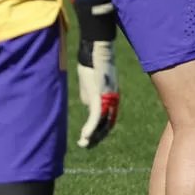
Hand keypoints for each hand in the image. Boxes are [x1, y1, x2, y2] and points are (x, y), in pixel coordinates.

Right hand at [76, 3, 120, 147]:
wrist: (96, 49)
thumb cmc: (95, 60)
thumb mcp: (95, 79)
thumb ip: (95, 90)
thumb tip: (89, 100)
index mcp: (110, 96)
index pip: (107, 117)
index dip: (101, 130)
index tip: (92, 138)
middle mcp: (110, 99)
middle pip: (105, 123)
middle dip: (96, 136)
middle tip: (86, 145)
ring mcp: (105, 98)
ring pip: (100, 122)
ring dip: (92, 135)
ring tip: (84, 144)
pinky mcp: (99, 96)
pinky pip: (95, 116)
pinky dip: (91, 128)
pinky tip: (86, 136)